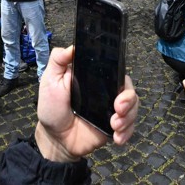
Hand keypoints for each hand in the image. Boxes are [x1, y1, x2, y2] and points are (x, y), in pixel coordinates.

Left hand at [34, 46, 138, 161]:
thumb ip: (58, 61)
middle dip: (129, 99)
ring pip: (133, 107)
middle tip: (119, 108)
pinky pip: (129, 127)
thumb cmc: (51, 106)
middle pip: (128, 88)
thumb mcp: (50, 80)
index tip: (117, 86)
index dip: (120, 75)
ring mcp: (111, 110)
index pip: (115, 70)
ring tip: (115, 126)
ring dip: (129, 117)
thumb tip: (73, 46)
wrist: (54, 138)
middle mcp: (107, 91)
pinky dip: (127, 132)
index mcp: (94, 77)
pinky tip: (117, 138)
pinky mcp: (114, 127)